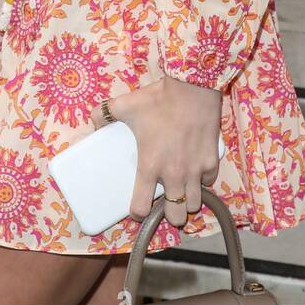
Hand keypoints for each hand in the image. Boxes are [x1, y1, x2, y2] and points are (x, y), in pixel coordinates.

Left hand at [89, 77, 221, 230]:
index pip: (141, 207)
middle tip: (165, 202)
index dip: (137, 212)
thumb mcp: (124, 105)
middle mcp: (173, 175)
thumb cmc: (157, 100)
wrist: (191, 88)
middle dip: (170, 214)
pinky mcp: (211, 162)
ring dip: (187, 200)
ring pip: (194, 204)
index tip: (136, 207)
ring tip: (181, 188)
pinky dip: (202, 179)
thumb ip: (104, 115)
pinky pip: (208, 182)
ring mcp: (195, 171)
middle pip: (176, 217)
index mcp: (149, 166)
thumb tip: (93, 123)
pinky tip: (195, 169)